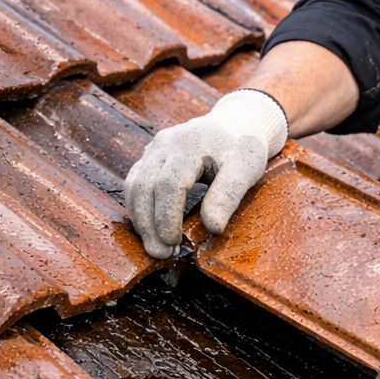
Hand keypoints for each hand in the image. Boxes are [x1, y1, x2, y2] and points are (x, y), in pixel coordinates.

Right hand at [124, 89, 287, 258]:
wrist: (233, 125)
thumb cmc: (241, 147)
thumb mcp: (245, 168)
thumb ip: (228, 195)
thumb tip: (213, 228)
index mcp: (189, 144)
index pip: (169, 184)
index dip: (168, 217)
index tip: (174, 242)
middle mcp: (164, 144)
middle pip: (144, 187)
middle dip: (149, 224)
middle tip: (160, 254)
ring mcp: (153, 149)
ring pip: (134, 186)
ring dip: (140, 220)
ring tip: (155, 247)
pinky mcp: (149, 158)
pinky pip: (134, 183)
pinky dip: (138, 208)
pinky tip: (149, 229)